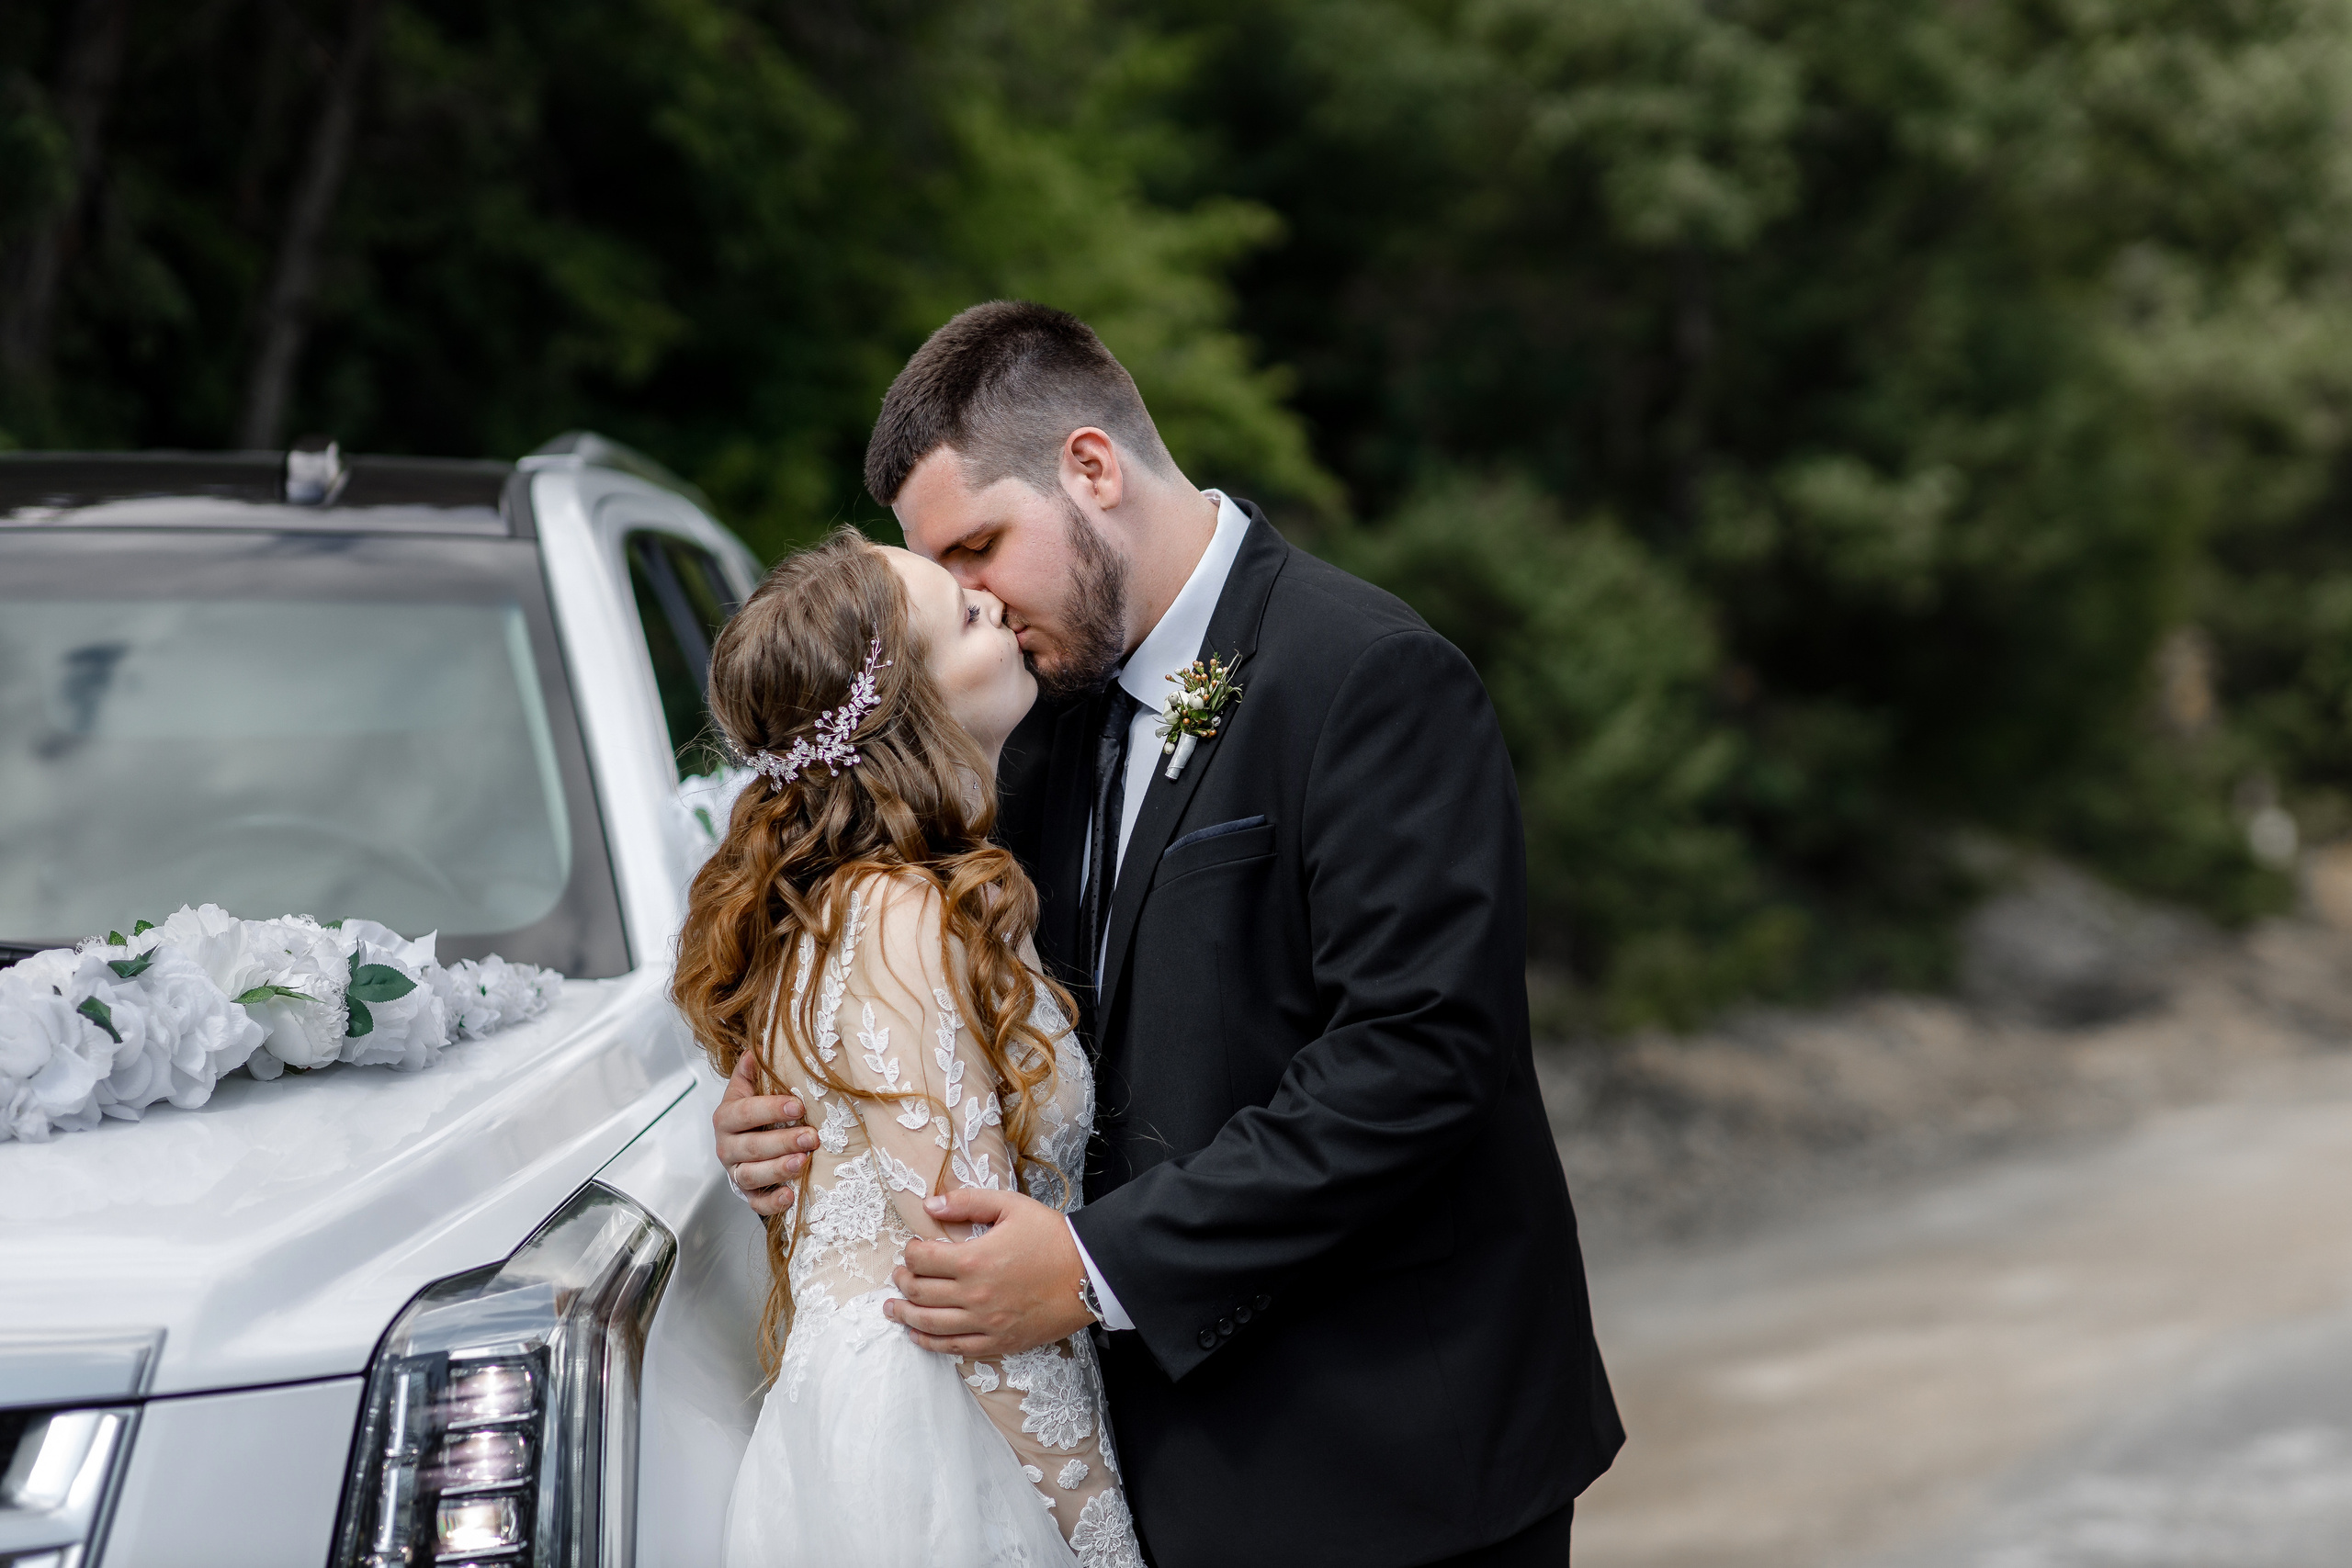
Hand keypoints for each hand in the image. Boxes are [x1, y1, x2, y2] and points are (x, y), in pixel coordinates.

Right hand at [713, 1050, 813, 1218]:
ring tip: (803, 1162)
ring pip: (751, 1175)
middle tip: (811, 1137)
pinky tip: (791, 1196)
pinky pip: (756, 1202)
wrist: (748, 1142)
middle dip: (782, 1142)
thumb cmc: (755, 1113)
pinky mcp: (747, 1194)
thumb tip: (759, 1048)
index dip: (770, 1109)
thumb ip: (753, 1070)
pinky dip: (772, 1202)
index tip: (799, 1105)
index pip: (744, 1112)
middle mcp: (727, 1146)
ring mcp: (735, 1172)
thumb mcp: (751, 1088)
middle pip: (750, 1147)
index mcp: (727, 1117)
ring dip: (778, 1169)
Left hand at [887, 1188, 1094, 1357]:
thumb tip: (930, 1205)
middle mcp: (974, 1296)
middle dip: (903, 1282)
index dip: (910, 1253)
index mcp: (974, 1260)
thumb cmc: (1052, 1236)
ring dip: (905, 1316)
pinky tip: (918, 1336)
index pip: (922, 1260)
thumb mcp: (1011, 1206)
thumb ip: (967, 1202)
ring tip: (893, 1308)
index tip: (912, 1249)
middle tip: (898, 1276)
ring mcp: (985, 1324)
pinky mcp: (998, 1342)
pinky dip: (930, 1343)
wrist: (1090, 1274)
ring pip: (930, 1325)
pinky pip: (954, 1348)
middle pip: (920, 1293)